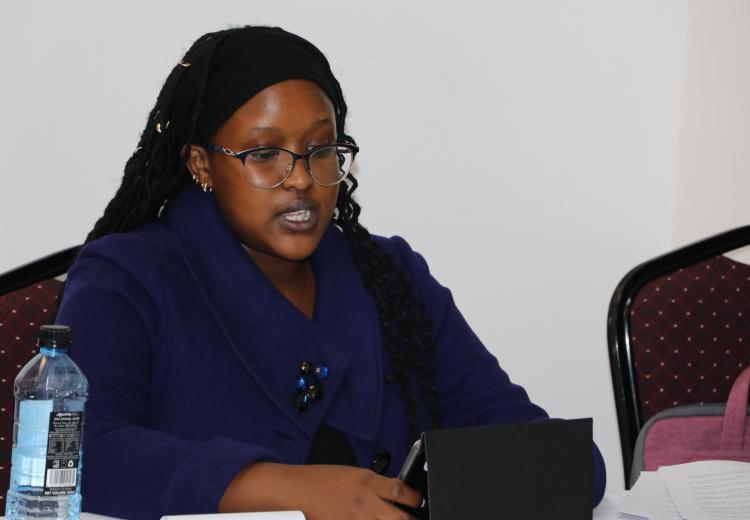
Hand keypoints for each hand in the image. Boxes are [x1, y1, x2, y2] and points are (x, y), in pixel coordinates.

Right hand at [220, 462, 421, 519]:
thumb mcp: (353, 475)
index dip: (416, 500)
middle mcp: (366, 503)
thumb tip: (396, 493)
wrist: (293, 492)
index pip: (403, 493)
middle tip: (415, 519)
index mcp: (368, 482)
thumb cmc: (320, 481)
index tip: (418, 502)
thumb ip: (376, 485)